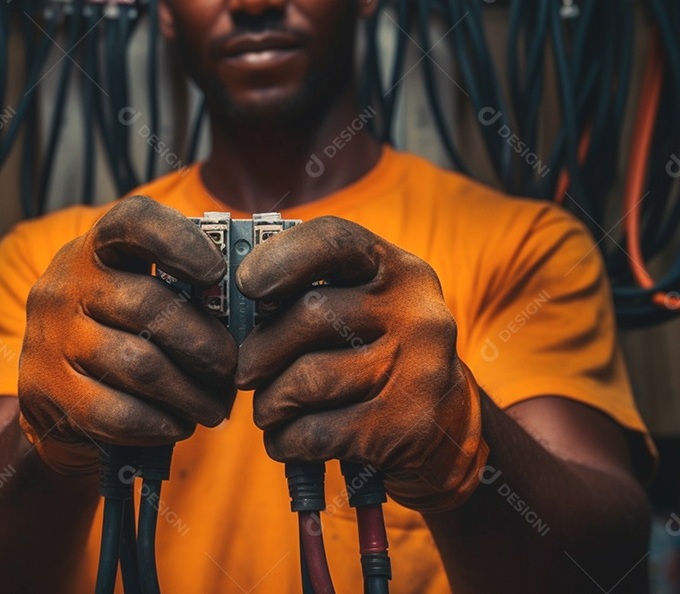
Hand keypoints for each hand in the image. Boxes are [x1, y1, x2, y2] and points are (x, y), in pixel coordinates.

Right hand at [17, 196, 237, 474]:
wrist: (54, 406)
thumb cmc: (122, 340)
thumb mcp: (140, 300)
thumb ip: (182, 295)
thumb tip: (245, 318)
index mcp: (96, 250)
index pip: (133, 222)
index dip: (180, 242)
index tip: (217, 272)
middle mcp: (64, 286)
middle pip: (149, 306)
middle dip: (204, 344)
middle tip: (230, 368)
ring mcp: (49, 339)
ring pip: (139, 365)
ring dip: (190, 393)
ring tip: (214, 406)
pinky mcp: (48, 392)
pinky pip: (119, 412)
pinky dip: (161, 423)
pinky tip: (179, 424)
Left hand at [235, 216, 487, 511]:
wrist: (448, 431)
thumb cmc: (379, 359)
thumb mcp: (366, 309)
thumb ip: (313, 292)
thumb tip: (230, 306)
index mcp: (399, 271)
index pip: (334, 240)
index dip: (281, 257)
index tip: (248, 284)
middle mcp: (416, 313)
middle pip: (309, 315)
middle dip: (260, 351)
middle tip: (246, 372)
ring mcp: (417, 371)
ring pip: (304, 380)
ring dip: (269, 403)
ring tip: (270, 409)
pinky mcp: (405, 429)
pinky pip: (314, 432)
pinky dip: (285, 440)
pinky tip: (288, 439)